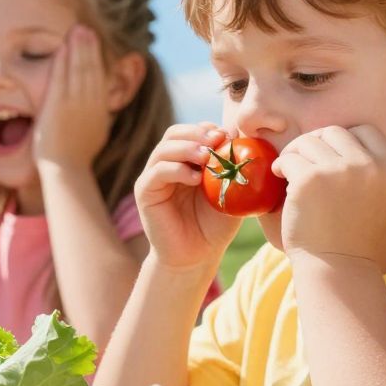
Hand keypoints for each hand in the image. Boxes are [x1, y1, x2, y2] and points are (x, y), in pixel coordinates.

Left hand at [33, 25, 111, 168]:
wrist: (65, 170)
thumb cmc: (75, 156)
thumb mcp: (95, 132)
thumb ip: (96, 117)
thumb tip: (99, 110)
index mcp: (100, 110)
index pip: (100, 78)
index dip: (98, 59)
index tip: (95, 43)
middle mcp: (90, 104)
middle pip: (92, 69)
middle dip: (90, 47)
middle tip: (87, 29)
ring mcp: (75, 104)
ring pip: (79, 70)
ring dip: (78, 48)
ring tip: (78, 30)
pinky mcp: (58, 107)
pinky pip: (60, 78)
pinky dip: (61, 62)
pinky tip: (61, 48)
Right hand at [134, 123, 241, 271]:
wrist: (197, 256)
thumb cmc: (216, 225)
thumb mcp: (231, 190)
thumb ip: (233, 165)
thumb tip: (241, 136)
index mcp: (186, 161)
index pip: (191, 132)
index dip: (207, 129)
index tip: (228, 136)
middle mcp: (167, 165)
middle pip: (174, 134)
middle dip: (196, 133)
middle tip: (217, 141)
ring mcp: (154, 178)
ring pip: (164, 149)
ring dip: (187, 148)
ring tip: (207, 158)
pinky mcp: (145, 192)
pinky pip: (156, 172)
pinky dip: (176, 169)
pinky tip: (195, 179)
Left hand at [272, 125, 385, 263]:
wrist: (336, 266)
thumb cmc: (349, 236)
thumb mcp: (374, 197)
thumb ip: (364, 169)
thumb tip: (330, 139)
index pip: (365, 131)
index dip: (342, 140)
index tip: (326, 156)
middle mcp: (369, 165)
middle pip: (334, 132)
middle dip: (313, 144)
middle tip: (300, 163)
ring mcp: (340, 170)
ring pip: (308, 142)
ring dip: (294, 154)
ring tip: (289, 173)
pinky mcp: (310, 178)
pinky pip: (289, 159)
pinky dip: (281, 166)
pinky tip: (279, 179)